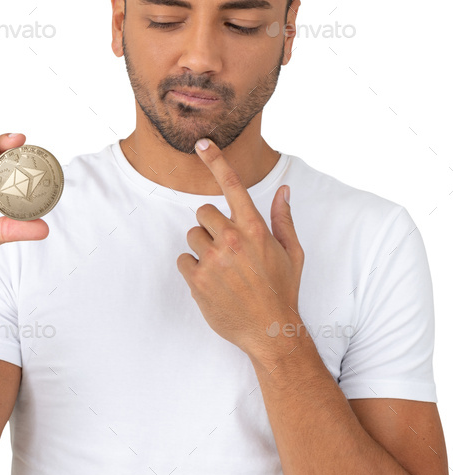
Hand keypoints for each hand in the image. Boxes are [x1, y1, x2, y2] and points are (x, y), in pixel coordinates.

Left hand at [176, 138, 304, 367]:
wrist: (269, 331)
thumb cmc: (282, 291)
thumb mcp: (292, 253)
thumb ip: (284, 219)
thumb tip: (285, 190)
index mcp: (254, 229)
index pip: (232, 186)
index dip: (216, 161)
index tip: (202, 144)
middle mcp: (232, 240)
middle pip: (203, 212)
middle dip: (211, 225)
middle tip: (225, 247)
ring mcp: (212, 260)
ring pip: (192, 236)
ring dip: (202, 248)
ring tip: (221, 269)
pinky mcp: (197, 280)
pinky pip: (182, 261)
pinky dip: (193, 270)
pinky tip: (212, 283)